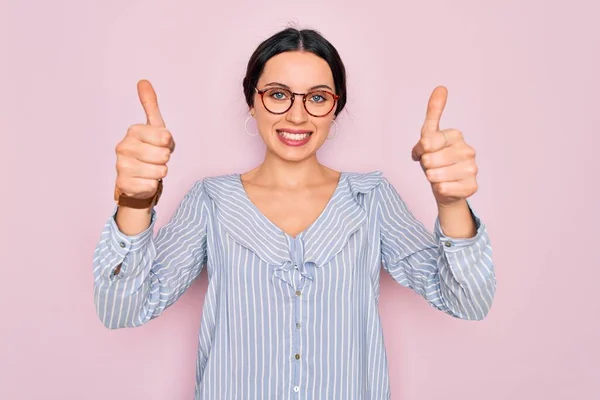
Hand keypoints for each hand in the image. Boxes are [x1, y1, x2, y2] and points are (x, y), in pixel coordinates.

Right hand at [114, 80, 174, 198]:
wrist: (136, 177)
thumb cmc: (149, 150)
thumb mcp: (154, 127)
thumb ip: (150, 105)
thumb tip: (143, 81)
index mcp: (133, 131)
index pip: (165, 138)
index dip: (168, 144)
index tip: (160, 144)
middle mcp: (123, 147)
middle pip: (164, 156)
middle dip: (164, 159)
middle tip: (154, 159)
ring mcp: (121, 166)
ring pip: (160, 172)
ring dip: (159, 173)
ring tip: (150, 169)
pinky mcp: (123, 184)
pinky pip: (152, 185)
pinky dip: (152, 185)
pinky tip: (143, 181)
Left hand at [411, 86, 477, 205]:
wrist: (446, 187)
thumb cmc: (436, 159)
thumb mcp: (429, 137)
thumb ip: (433, 114)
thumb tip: (441, 88)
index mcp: (456, 135)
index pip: (427, 142)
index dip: (420, 150)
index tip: (426, 151)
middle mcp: (468, 150)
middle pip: (429, 160)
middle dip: (426, 165)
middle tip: (433, 166)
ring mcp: (472, 169)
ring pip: (434, 175)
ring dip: (432, 178)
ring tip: (439, 175)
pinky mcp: (472, 186)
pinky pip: (442, 189)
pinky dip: (439, 190)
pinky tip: (447, 186)